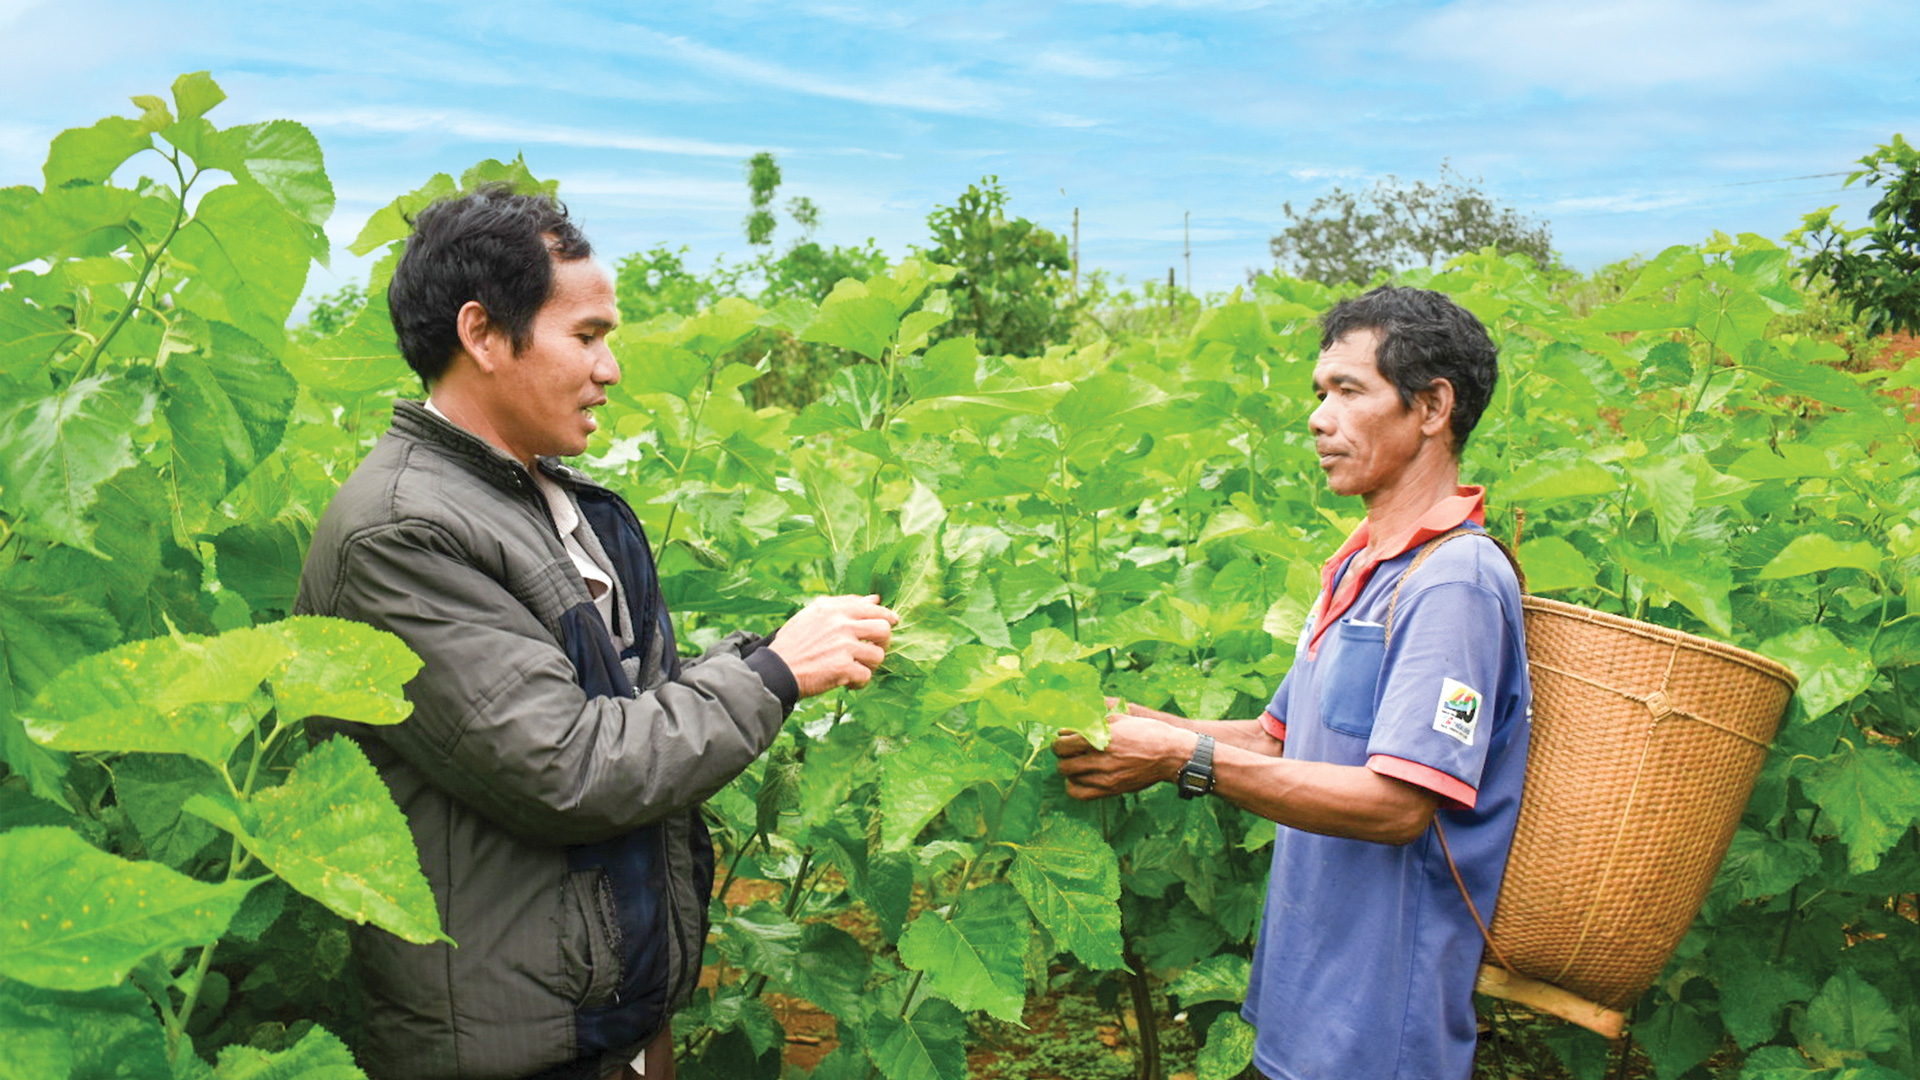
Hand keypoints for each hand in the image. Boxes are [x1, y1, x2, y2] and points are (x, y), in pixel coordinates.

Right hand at [767, 594, 899, 697]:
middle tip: (874, 649)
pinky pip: (866, 675)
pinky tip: (849, 682)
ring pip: (878, 654)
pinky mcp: (843, 668)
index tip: (892, 621)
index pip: (872, 607)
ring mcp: (843, 646)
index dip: (886, 615)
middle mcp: (841, 625)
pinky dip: (859, 682)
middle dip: (884, 641)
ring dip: (870, 665)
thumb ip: (844, 604)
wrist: (776, 670)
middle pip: (883, 629)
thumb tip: (874, 599)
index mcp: (833, 609)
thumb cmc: (794, 643)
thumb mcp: (814, 615)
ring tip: (858, 668)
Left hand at [1054, 713, 1198, 800]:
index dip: (1059, 740)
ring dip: (1068, 769)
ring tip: (1074, 763)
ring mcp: (1105, 778)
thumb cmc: (1147, 732)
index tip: (1063, 738)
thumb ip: (1093, 721)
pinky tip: (1080, 778)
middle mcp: (1100, 760)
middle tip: (1067, 751)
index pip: (1062, 744)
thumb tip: (1071, 726)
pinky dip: (1074, 786)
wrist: (1170, 754)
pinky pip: (1080, 794)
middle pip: (1063, 763)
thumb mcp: (1120, 719)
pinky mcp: (1112, 790)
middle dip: (1061, 756)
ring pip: (1069, 778)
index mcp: (1100, 739)